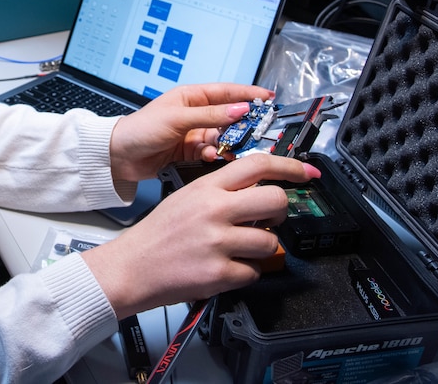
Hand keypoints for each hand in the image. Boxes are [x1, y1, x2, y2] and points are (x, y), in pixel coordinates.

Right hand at [81, 154, 320, 318]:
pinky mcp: (219, 273)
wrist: (131, 267)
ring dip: (262, 248)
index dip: (289, 166)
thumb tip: (258, 190)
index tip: (306, 173)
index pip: (257, 164)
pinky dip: (246, 273)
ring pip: (270, 241)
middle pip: (275, 200)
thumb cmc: (157, 234)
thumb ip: (220, 191)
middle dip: (281, 212)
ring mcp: (218, 242)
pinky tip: (226, 268)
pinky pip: (254, 272)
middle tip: (270, 219)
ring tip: (240, 249)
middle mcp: (214, 211)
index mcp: (206, 188)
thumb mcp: (186, 198)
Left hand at [107, 83, 273, 181]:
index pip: (227, 92)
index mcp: (191, 97)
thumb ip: (210, 115)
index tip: (268, 98)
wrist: (119, 156)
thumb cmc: (140, 129)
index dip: (249, 94)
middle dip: (242, 126)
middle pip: (229, 117)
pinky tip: (209, 157)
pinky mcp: (190, 153)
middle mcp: (195, 114)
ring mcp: (194, 134)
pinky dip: (213, 156)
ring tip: (227, 149)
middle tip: (256, 133)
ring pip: (222, 138)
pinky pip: (211, 153)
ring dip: (226, 144)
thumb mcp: (177, 119)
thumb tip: (239, 109)